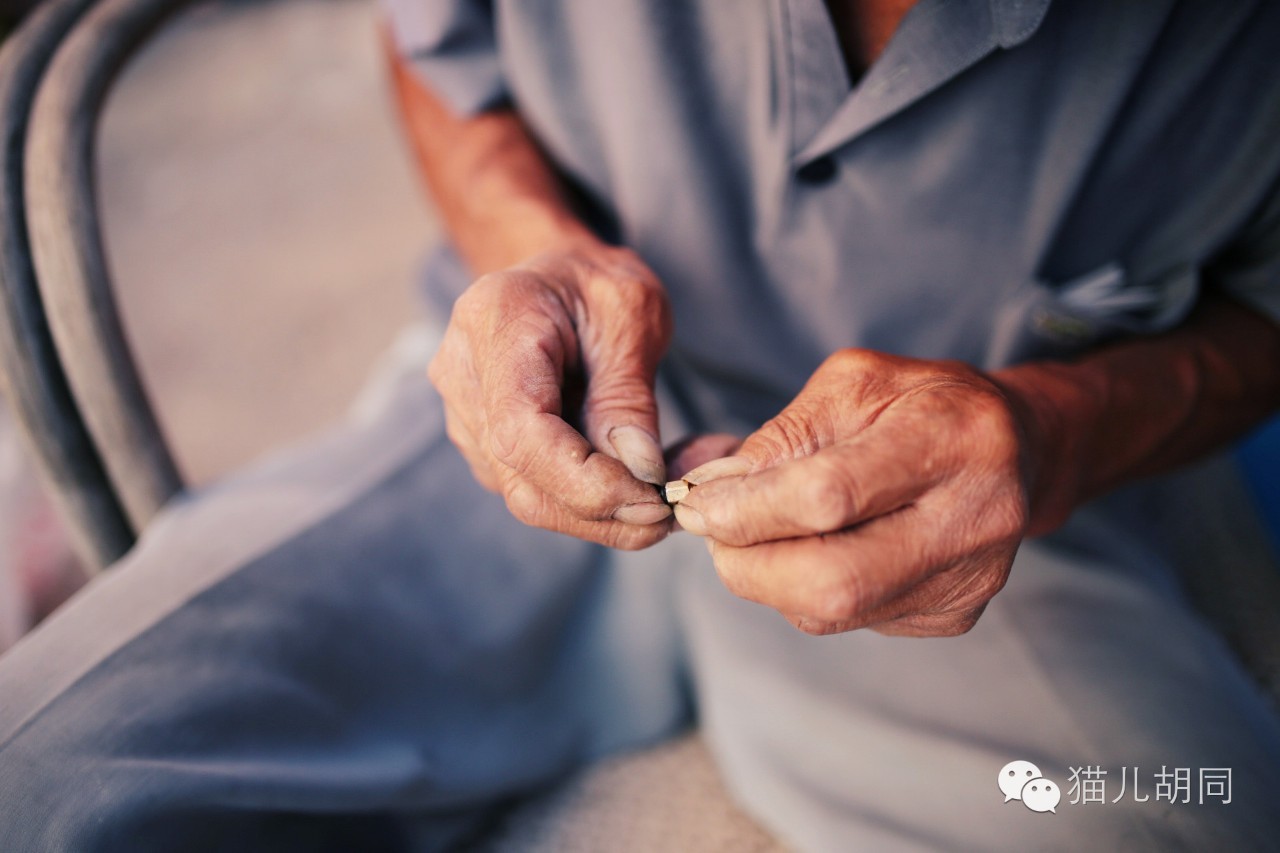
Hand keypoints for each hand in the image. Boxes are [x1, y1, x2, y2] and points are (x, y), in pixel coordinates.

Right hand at [428, 244, 674, 548]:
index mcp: (496, 322)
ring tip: (662, 494)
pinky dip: (589, 502)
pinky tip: (633, 485)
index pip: (521, 430)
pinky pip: (534, 490)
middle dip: (601, 509)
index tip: (650, 495)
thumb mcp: (633, 316)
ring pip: (528, 496)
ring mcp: (465, 414)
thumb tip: (640, 473)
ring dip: (601, 513)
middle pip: (521, 478)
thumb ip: (629, 395)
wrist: (560, 278)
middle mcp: (463, 373)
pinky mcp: (483, 444)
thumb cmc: (597, 284)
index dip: (583, 479)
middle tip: (669, 511)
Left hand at [674, 349, 1035, 635]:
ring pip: (831, 612)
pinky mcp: (951, 616)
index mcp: (951, 438)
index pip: (828, 497)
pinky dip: (805, 588)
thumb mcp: (852, 384)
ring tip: (759, 530)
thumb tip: (709, 491)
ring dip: (768, 577)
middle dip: (747, 562)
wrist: (1016, 447)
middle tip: (713, 529)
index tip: (694, 504)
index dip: (747, 510)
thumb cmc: (920, 404)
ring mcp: (967, 581)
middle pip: (831, 583)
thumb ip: (781, 436)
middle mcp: (973, 520)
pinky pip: (848, 620)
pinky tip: (815, 548)